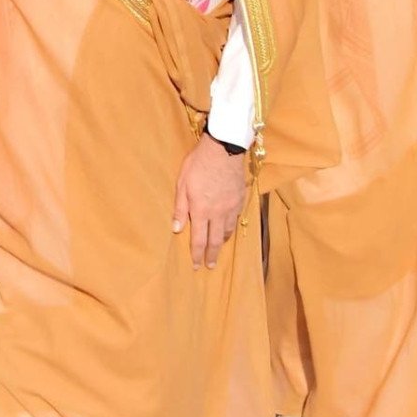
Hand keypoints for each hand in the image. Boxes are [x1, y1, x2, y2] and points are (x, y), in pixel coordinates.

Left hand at [172, 134, 247, 269]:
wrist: (224, 149)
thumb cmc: (198, 164)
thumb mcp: (182, 184)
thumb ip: (180, 208)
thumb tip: (176, 229)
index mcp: (201, 210)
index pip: (199, 240)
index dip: (197, 255)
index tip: (196, 266)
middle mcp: (218, 213)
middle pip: (215, 241)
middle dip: (211, 255)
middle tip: (210, 266)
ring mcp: (231, 207)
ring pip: (227, 231)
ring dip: (221, 242)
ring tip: (217, 249)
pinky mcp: (240, 199)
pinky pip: (235, 219)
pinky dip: (230, 228)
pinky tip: (227, 229)